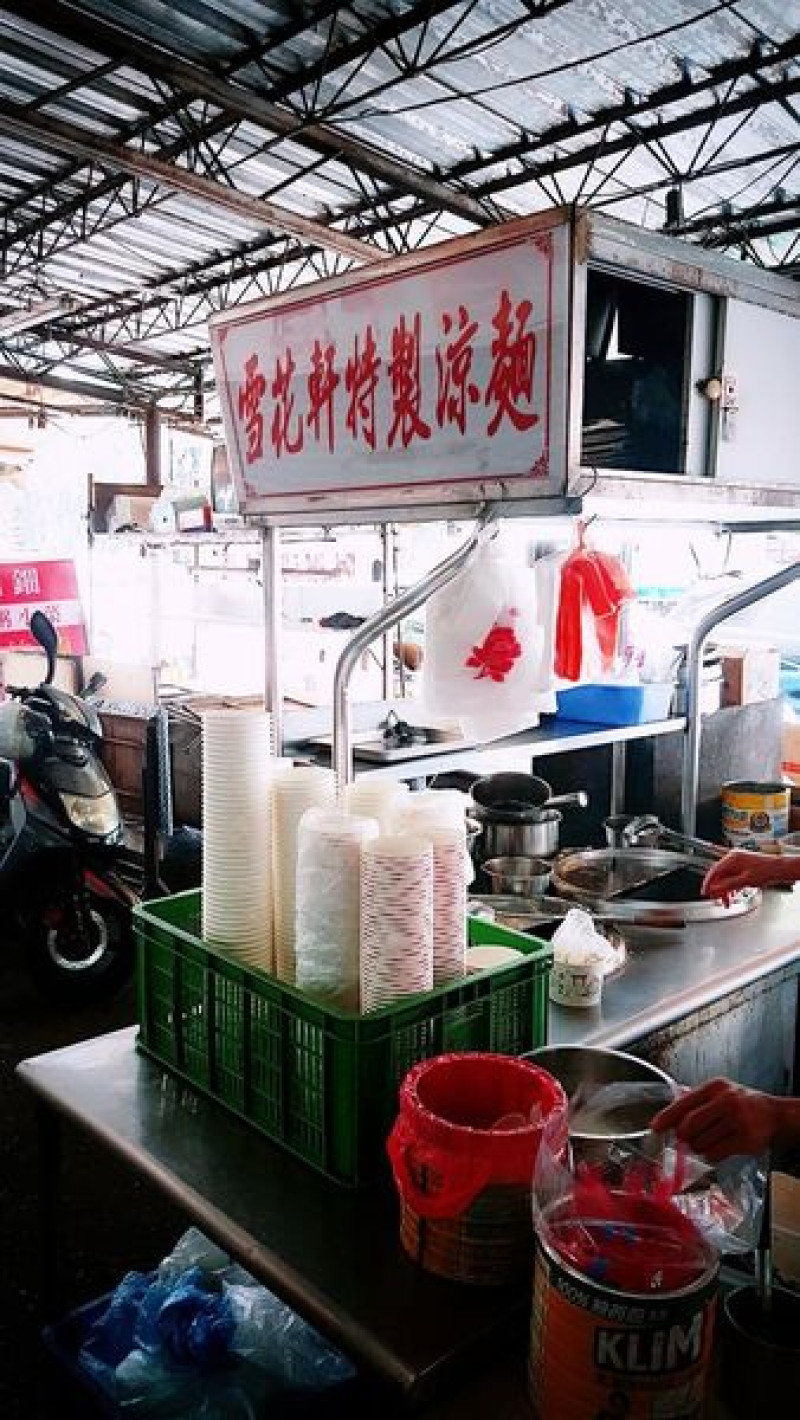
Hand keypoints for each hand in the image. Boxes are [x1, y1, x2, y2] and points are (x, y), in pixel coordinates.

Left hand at [650, 1078, 777, 1161]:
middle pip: (690, 1125)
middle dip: (683, 1136)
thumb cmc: (741, 1103)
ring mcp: (737, 1120)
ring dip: (698, 1147)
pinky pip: (715, 1154)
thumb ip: (694, 1101)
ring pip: (701, 1142)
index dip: (667, 1117)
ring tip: (708, 1141)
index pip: (684, 1103)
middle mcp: (726, 1101)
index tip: (656, 1127)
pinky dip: (710, 1155)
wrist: (772, 1114)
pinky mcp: (745, 1140)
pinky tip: (717, 1148)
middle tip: (685, 1138)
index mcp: (715, 1087)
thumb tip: (668, 1116)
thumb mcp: (718, 1093)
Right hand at [701, 848, 784, 900]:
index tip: (704, 892)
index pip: (714, 871)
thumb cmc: (766, 871)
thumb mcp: (745, 880)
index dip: (708, 883)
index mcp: (732, 858)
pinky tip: (733, 894)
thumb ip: (728, 885)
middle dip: (718, 889)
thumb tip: (715, 888)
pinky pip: (732, 877)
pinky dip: (731, 887)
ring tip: (727, 901)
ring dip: (725, 890)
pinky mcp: (743, 867)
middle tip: (717, 900)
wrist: (779, 869)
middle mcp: (734, 858)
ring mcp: (739, 862)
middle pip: (720, 875)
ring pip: (726, 878)